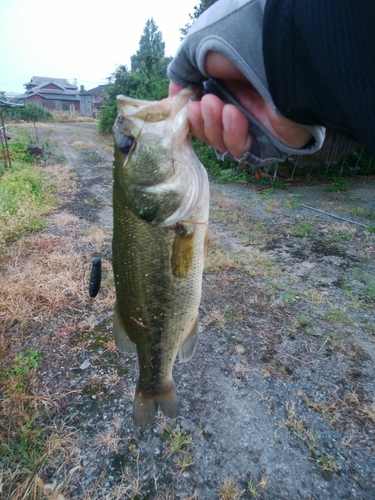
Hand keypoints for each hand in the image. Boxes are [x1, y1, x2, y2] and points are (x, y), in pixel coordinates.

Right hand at [169, 52, 312, 157]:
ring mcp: (255, 125)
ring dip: (214, 127)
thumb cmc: (243, 49)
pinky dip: (233, 134)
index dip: (190, 118)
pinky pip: (241, 150)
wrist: (280, 58)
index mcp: (227, 87)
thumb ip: (182, 76)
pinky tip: (234, 114)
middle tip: (204, 105)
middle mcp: (241, 106)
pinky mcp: (269, 141)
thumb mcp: (201, 54)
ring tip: (221, 106)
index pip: (201, 115)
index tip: (184, 111)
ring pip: (221, 144)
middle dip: (202, 122)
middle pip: (209, 133)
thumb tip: (174, 100)